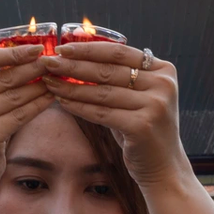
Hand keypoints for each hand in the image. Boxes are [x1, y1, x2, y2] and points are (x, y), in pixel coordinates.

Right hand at [0, 46, 56, 199]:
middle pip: (2, 77)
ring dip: (39, 85)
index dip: (12, 52)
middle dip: (32, 68)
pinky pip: (20, 115)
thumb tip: (21, 59)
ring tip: (56, 78)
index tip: (35, 48)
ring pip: (14, 96)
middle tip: (53, 61)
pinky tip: (50, 98)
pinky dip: (38, 105)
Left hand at [43, 43, 188, 187]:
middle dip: (74, 64)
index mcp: (163, 70)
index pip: (120, 52)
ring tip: (50, 82)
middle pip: (109, 70)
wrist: (164, 166)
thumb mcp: (138, 95)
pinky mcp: (142, 126)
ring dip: (71, 86)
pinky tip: (62, 101)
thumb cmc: (143, 127)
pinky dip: (79, 107)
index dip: (88, 48)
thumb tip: (77, 54)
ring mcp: (155, 105)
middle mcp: (163, 84)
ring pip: (102, 92)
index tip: (62, 47)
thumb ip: (118, 76)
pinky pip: (102, 112)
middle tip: (49, 62)